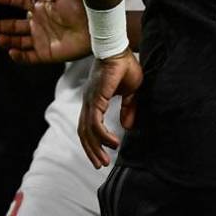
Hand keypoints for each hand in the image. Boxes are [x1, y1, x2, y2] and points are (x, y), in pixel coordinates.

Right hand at [0, 0, 90, 62]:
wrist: (95, 29)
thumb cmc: (80, 8)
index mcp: (43, 7)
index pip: (22, 2)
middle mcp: (40, 22)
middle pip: (15, 25)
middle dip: (0, 25)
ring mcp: (42, 38)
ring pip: (18, 41)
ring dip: (6, 40)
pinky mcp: (46, 53)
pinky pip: (28, 57)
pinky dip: (19, 56)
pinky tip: (12, 51)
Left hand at [79, 49, 142, 167]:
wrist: (119, 50)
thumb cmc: (125, 66)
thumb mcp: (131, 91)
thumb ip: (128, 108)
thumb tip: (128, 126)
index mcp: (94, 100)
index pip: (88, 126)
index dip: (94, 141)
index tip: (104, 154)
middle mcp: (88, 103)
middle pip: (84, 133)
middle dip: (92, 151)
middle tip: (101, 164)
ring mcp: (89, 101)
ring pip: (86, 131)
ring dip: (94, 148)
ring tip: (104, 160)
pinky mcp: (95, 99)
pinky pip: (95, 123)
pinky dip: (102, 135)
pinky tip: (112, 142)